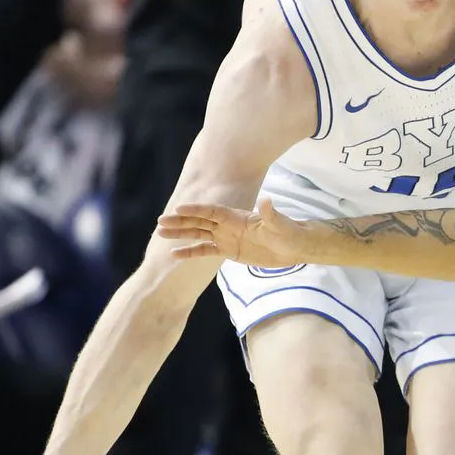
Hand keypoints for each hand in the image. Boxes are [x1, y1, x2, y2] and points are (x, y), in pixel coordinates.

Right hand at [157, 198, 308, 267]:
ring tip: (161, 233)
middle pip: (199, 221)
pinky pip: (205, 250)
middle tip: (160, 222)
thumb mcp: (280, 225)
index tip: (178, 208)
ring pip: (198, 234)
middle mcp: (228, 225)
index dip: (196, 210)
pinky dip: (190, 252)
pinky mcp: (227, 250)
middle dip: (180, 221)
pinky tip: (175, 254)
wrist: (293, 247)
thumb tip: (266, 201)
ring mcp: (226, 237)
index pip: (212, 211)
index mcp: (237, 217)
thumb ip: (270, 214)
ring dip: (180, 234)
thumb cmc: (288, 233)